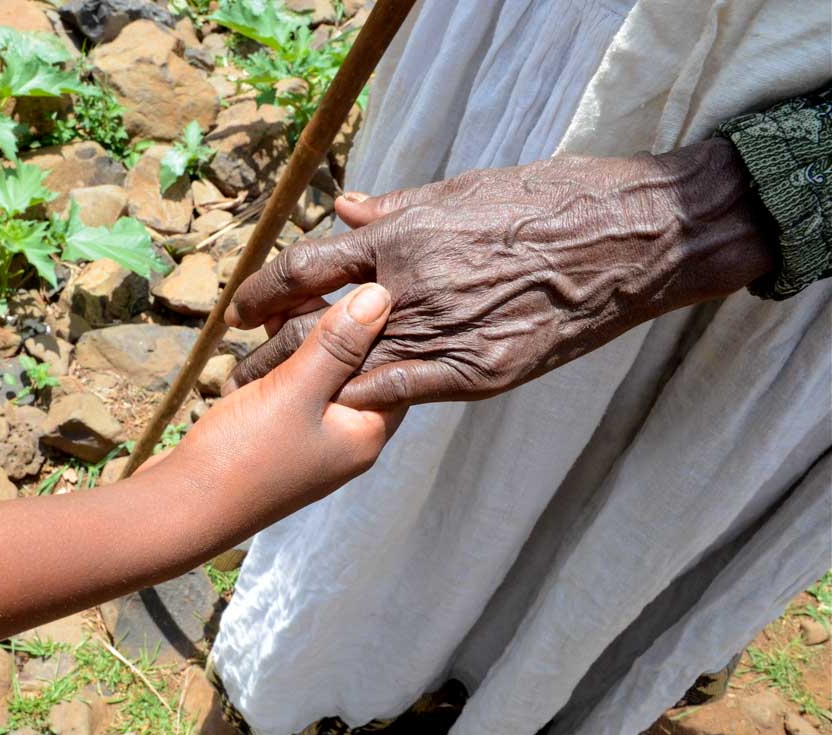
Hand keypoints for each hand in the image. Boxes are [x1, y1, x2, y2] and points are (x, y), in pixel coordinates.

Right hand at [173, 283, 404, 521]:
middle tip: (307, 288)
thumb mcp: (296, 390)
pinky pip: (290, 387)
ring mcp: (312, 439)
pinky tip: (259, 330)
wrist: (182, 509)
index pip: (394, 364)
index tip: (361, 280)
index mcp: (366, 431)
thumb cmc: (245, 455)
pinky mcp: (279, 437)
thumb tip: (381, 295)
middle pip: (354, 366)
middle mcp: (346, 438)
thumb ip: (338, 343)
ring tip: (277, 302)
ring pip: (318, 373)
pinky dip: (278, 360)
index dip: (377, 322)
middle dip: (331, 324)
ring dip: (299, 338)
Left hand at [223, 139, 775, 409]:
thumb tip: (348, 211)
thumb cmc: (546, 201)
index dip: (266, 290)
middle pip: (312, 326)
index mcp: (400, 235)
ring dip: (303, 388)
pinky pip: (406, 390)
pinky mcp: (478, 369)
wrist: (623, 238)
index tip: (242, 310)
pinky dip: (367, 402)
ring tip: (265, 408)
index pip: (306, 265)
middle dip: (266, 352)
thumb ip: (399, 207)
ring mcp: (440, 329)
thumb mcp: (463, 189)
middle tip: (236, 372)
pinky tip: (338, 419)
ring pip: (348, 367)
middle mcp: (407, 283)